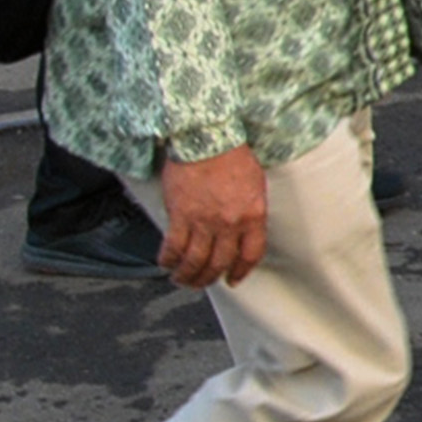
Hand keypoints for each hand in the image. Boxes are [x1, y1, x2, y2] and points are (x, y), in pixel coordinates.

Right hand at [156, 146, 268, 288]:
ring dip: (187, 275)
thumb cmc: (231, 154)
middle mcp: (230, 223)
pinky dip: (168, 259)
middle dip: (210, 278)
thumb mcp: (255, 183)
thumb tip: (243, 228)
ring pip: (195, 260)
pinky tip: (166, 263)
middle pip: (220, 262)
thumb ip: (251, 209)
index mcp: (253, 215)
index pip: (250, 254)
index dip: (241, 271)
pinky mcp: (180, 216)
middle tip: (202, 282)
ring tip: (182, 279)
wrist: (206, 138)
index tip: (234, 278)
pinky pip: (174, 247)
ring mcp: (204, 221)